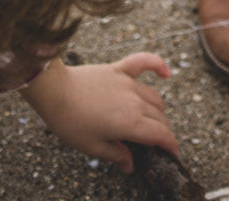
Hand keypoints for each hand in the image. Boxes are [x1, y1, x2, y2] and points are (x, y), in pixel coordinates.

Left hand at [22, 54, 177, 174]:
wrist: (55, 92)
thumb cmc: (70, 122)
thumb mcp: (92, 147)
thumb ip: (116, 155)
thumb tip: (130, 166)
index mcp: (130, 122)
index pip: (160, 134)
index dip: (170, 145)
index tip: (172, 154)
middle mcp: (134, 101)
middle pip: (160, 117)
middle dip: (164, 132)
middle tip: (159, 144)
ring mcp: (128, 83)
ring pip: (154, 97)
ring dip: (159, 111)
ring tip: (153, 122)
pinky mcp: (118, 69)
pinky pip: (143, 62)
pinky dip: (157, 64)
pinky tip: (166, 72)